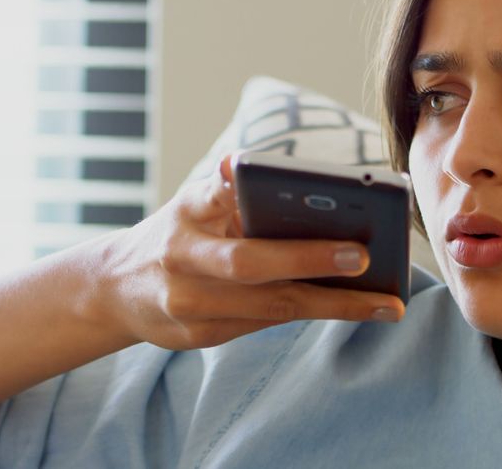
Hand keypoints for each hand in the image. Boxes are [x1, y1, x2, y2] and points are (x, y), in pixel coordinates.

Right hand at [91, 153, 404, 350]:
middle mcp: (183, 262)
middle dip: (312, 263)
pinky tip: (354, 309)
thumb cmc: (177, 231)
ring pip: (269, 308)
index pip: (230, 203)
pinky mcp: (199, 338)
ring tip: (387, 305)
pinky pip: (263, 325)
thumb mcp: (194, 200)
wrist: (115, 287)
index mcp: (187, 214)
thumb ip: (227, 186)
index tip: (327, 216)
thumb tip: (241, 162)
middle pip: (253, 267)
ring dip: (333, 306)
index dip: (273, 211)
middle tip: (368, 261)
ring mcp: (188, 307)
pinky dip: (310, 314)